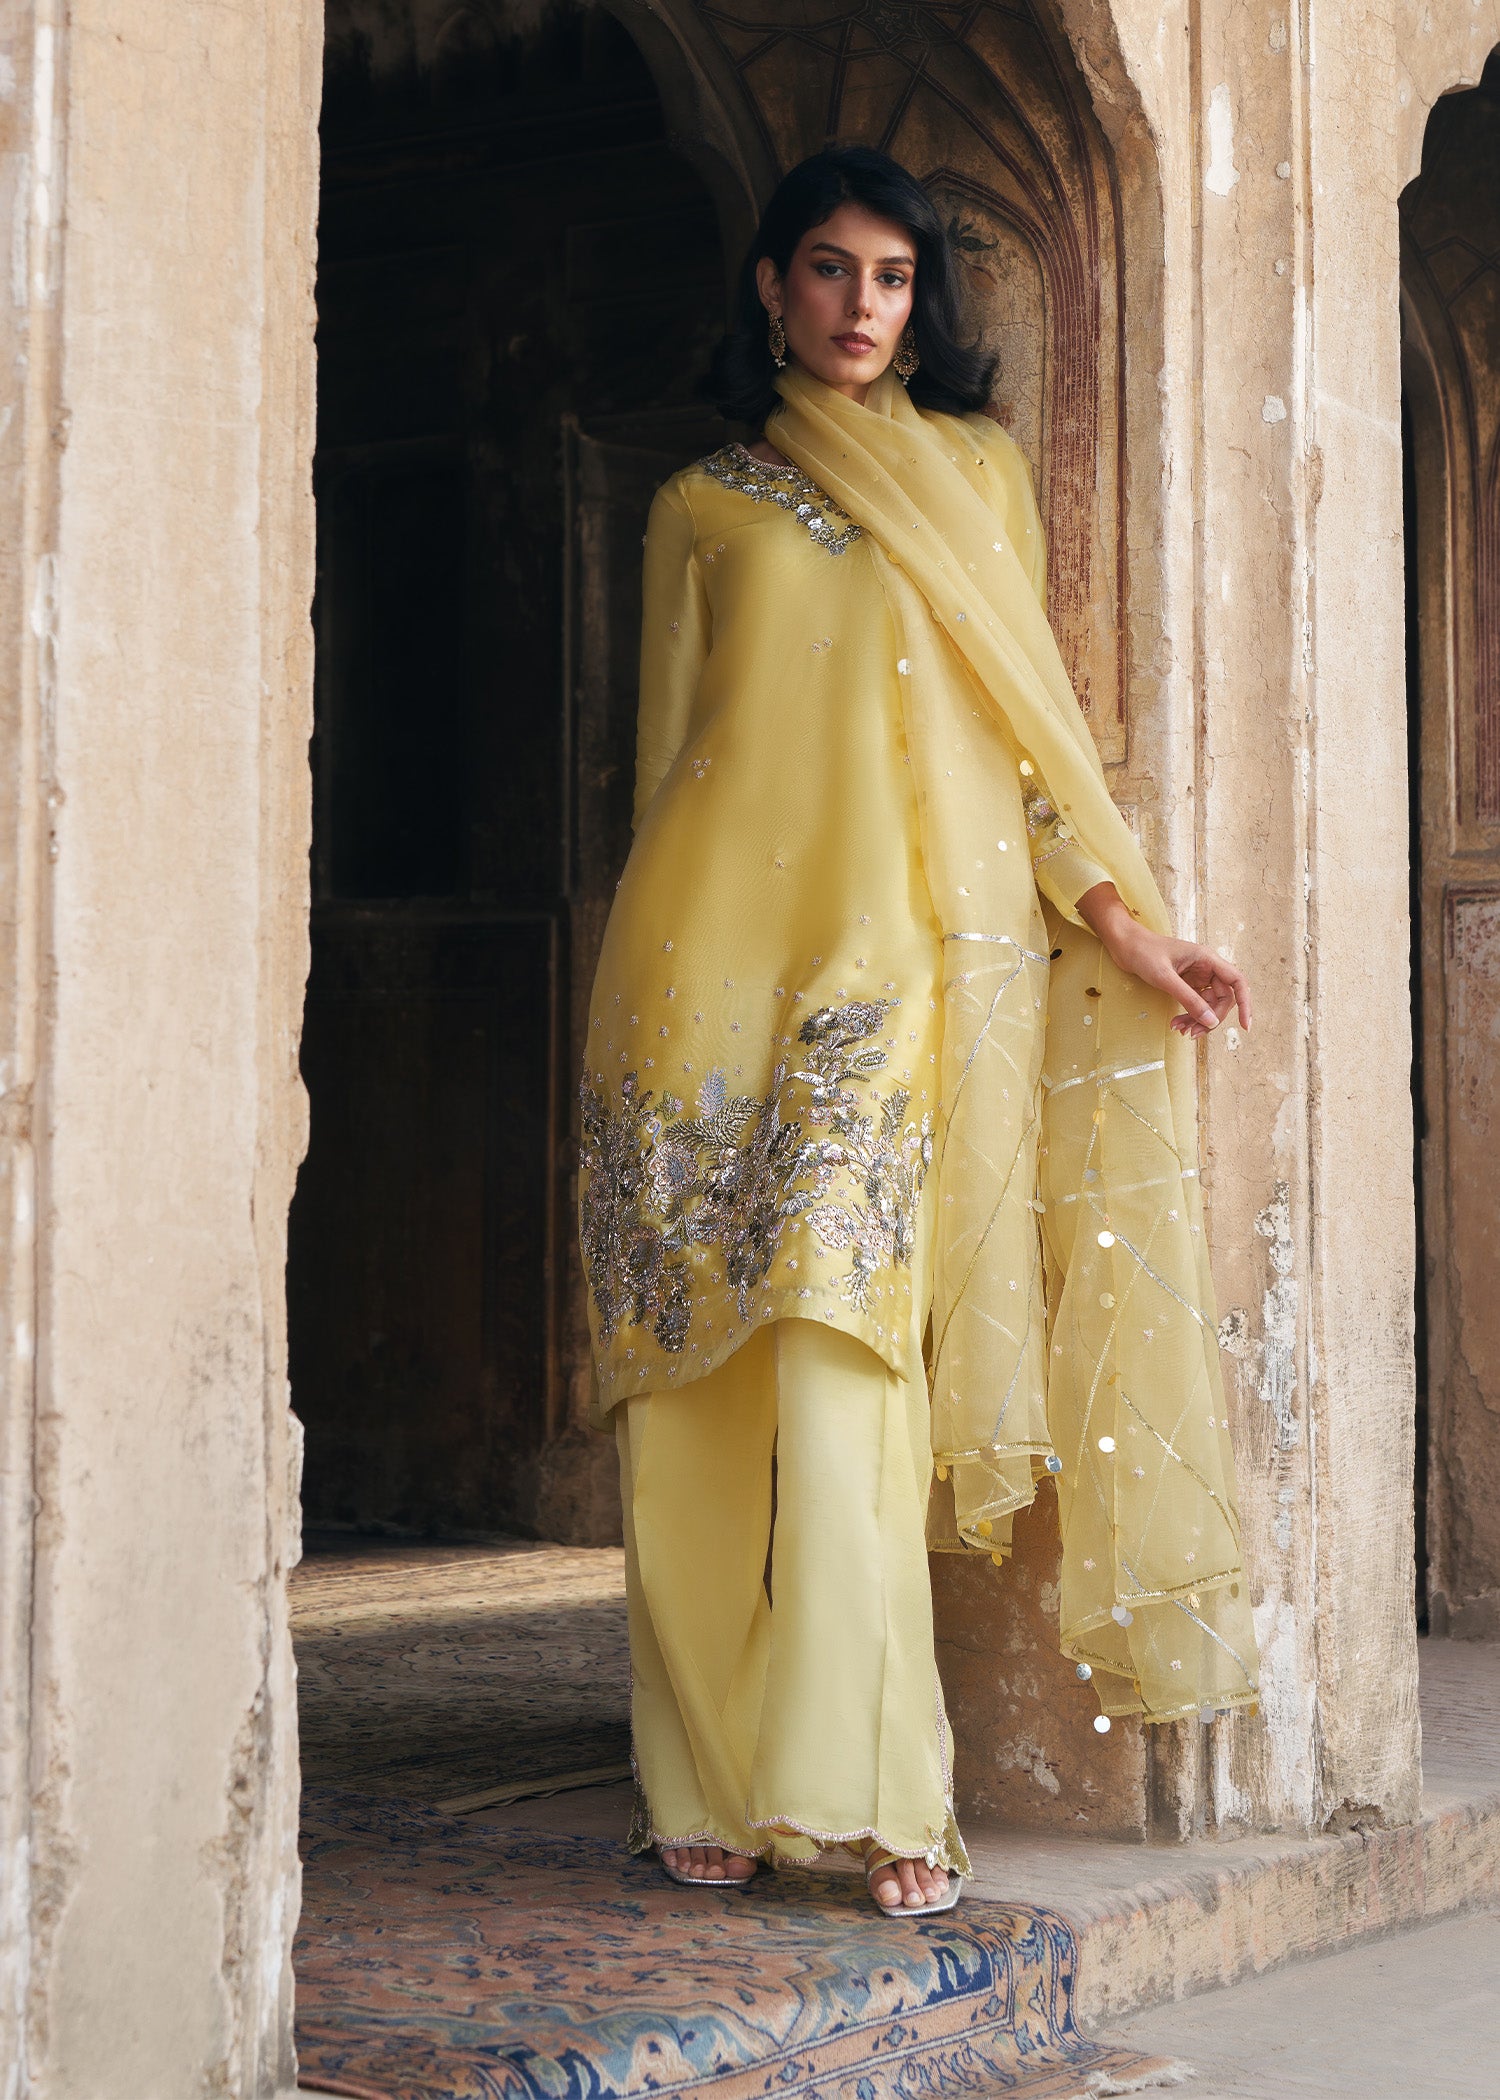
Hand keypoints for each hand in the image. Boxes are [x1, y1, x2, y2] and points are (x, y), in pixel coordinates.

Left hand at [1075, 883, 1250, 1040]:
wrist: (1124, 944)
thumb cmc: (1144, 952)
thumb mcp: (1165, 978)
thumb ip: (1189, 999)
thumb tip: (1211, 1021)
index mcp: (1207, 959)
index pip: (1237, 982)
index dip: (1245, 1004)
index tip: (1245, 1026)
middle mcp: (1206, 967)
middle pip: (1222, 999)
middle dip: (1210, 1018)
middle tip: (1191, 1033)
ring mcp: (1196, 976)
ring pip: (1208, 1004)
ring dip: (1197, 1020)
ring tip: (1179, 1030)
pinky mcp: (1185, 983)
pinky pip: (1195, 1004)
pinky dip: (1188, 1016)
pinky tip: (1176, 1023)